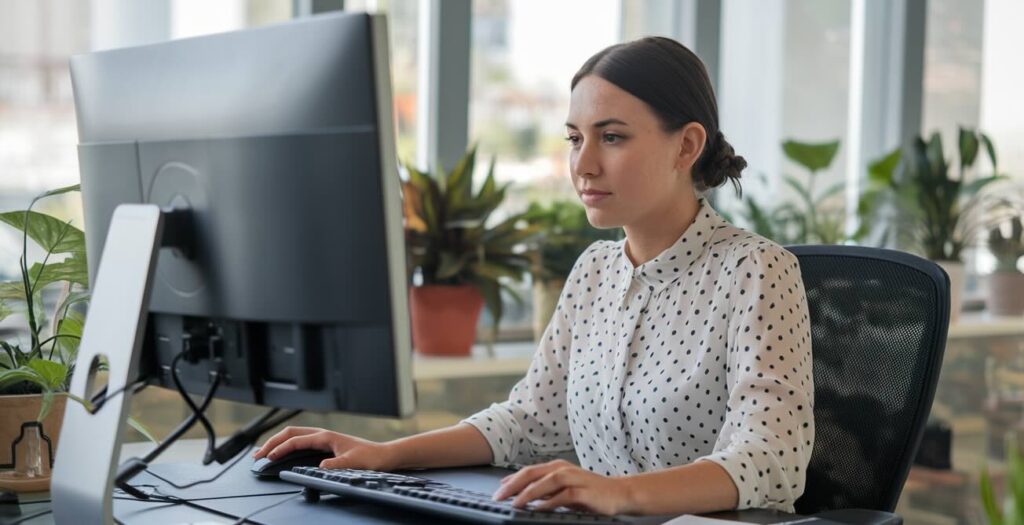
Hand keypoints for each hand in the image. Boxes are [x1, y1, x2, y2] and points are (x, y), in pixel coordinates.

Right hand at [253, 426, 397, 470]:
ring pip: (294, 436)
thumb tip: (320, 467)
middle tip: (257, 455)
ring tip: (263, 453)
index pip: (296, 440)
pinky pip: (301, 442)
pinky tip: (283, 453)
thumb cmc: (371, 457)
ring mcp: (324, 439)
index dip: (280, 448)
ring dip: (277, 443)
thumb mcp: (353, 463)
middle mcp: (323, 435)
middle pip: (290, 433)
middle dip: (272, 442)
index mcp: (326, 437)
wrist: (384, 456)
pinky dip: (287, 445)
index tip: (268, 458)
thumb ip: (336, 465)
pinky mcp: (326, 445)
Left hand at [491, 459, 632, 514]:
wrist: (619, 493)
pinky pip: (564, 495)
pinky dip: (550, 502)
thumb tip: (521, 495)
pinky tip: (539, 508)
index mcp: (556, 467)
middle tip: (499, 497)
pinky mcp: (584, 492)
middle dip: (513, 485)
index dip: (511, 480)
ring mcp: (574, 478)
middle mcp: (563, 469)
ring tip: (514, 503)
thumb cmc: (590, 492)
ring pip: (546, 481)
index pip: (528, 471)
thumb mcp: (564, 489)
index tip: (497, 490)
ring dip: (528, 492)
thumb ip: (545, 490)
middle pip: (532, 473)